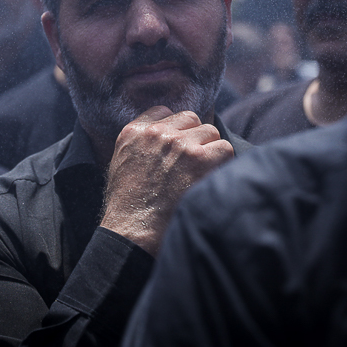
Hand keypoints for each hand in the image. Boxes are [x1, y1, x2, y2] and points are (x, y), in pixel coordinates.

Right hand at [99, 106, 233, 255]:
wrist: (134, 234)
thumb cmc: (128, 208)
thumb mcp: (121, 165)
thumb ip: (142, 144)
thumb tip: (168, 137)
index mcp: (134, 132)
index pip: (166, 112)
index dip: (176, 130)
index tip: (177, 150)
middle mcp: (157, 133)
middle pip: (193, 120)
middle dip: (195, 139)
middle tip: (191, 166)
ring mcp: (180, 144)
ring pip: (211, 133)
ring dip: (210, 152)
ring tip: (199, 176)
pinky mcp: (200, 159)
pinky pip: (225, 149)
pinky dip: (222, 165)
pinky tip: (210, 181)